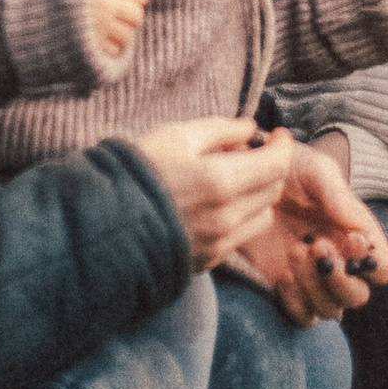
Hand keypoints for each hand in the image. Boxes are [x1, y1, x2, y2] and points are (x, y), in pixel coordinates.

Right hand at [84, 0, 148, 65]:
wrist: (25, 14)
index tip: (129, 2)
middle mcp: (104, 5)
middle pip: (136, 16)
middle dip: (131, 19)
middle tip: (120, 20)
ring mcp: (99, 28)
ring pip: (126, 36)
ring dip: (119, 36)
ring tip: (104, 32)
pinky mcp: (91, 47)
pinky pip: (113, 51)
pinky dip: (107, 48)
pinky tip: (94, 42)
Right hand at [136, 115, 295, 272]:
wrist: (104, 225)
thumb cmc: (136, 174)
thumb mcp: (174, 137)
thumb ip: (219, 130)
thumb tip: (250, 129)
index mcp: (220, 181)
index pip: (276, 165)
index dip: (283, 146)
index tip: (277, 135)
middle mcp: (227, 217)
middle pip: (273, 190)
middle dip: (271, 167)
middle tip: (253, 152)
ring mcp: (219, 243)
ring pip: (263, 216)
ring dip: (259, 195)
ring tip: (236, 180)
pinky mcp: (209, 260)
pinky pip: (242, 236)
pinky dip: (242, 217)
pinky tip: (219, 205)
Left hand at [224, 141, 387, 325]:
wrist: (245, 175)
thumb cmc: (287, 167)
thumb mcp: (316, 171)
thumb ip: (340, 198)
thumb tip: (361, 234)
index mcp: (354, 235)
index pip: (384, 267)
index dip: (373, 263)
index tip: (351, 240)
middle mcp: (338, 262)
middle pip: (358, 296)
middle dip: (339, 277)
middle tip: (316, 244)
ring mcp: (311, 278)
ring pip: (329, 310)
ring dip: (315, 287)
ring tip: (294, 250)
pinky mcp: (283, 287)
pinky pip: (301, 317)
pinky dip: (296, 303)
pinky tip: (282, 277)